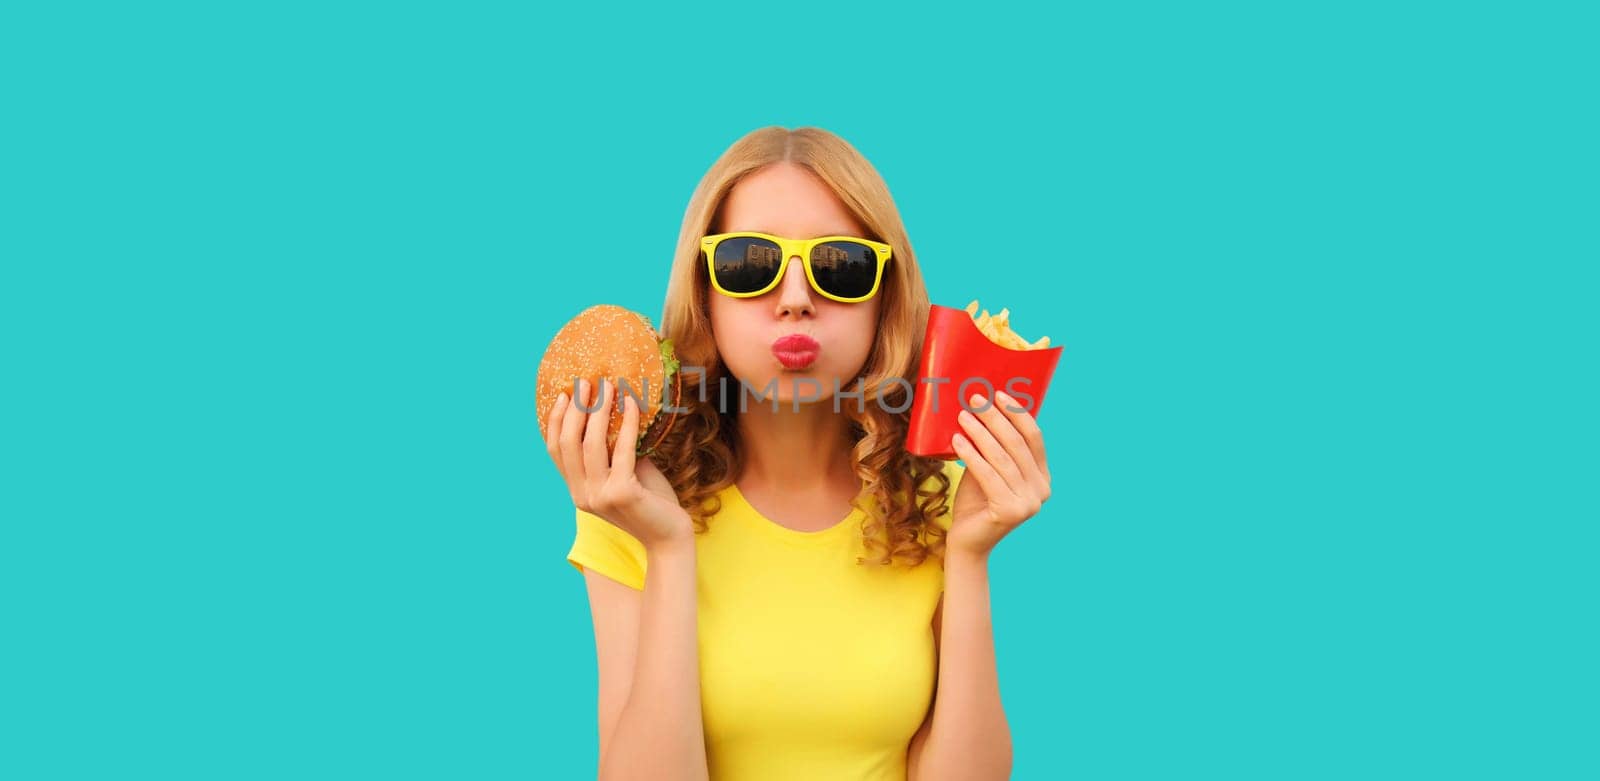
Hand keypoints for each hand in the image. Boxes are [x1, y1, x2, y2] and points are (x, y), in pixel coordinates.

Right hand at [545, 377, 692, 549]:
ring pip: (591, 444)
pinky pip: (623, 449)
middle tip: (587, 383)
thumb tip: (617, 410)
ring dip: (600, 411)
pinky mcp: (622, 494)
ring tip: (610, 387)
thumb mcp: (626, 474)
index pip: (555, 451)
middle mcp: (582, 495)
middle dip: (576, 409)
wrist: (670, 537)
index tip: (562, 395)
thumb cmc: (651, 502)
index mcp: (577, 491)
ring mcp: (600, 496)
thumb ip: (615, 451)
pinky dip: (628, 423)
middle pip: (569, 443)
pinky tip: (633, 404)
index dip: (556, 421)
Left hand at [948, 390, 1052, 556]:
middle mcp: (1042, 490)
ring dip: (980, 433)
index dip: (1017, 414)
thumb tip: (984, 407)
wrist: (967, 542)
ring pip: (1002, 458)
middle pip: (1017, 444)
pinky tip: (957, 441)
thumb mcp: (989, 469)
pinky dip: (972, 455)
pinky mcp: (1011, 511)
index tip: (998, 394)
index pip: (1034, 438)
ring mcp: (1029, 503)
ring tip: (963, 416)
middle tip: (975, 400)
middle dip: (995, 418)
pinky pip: (988, 475)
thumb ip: (993, 447)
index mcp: (1042, 478)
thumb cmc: (976, 502)